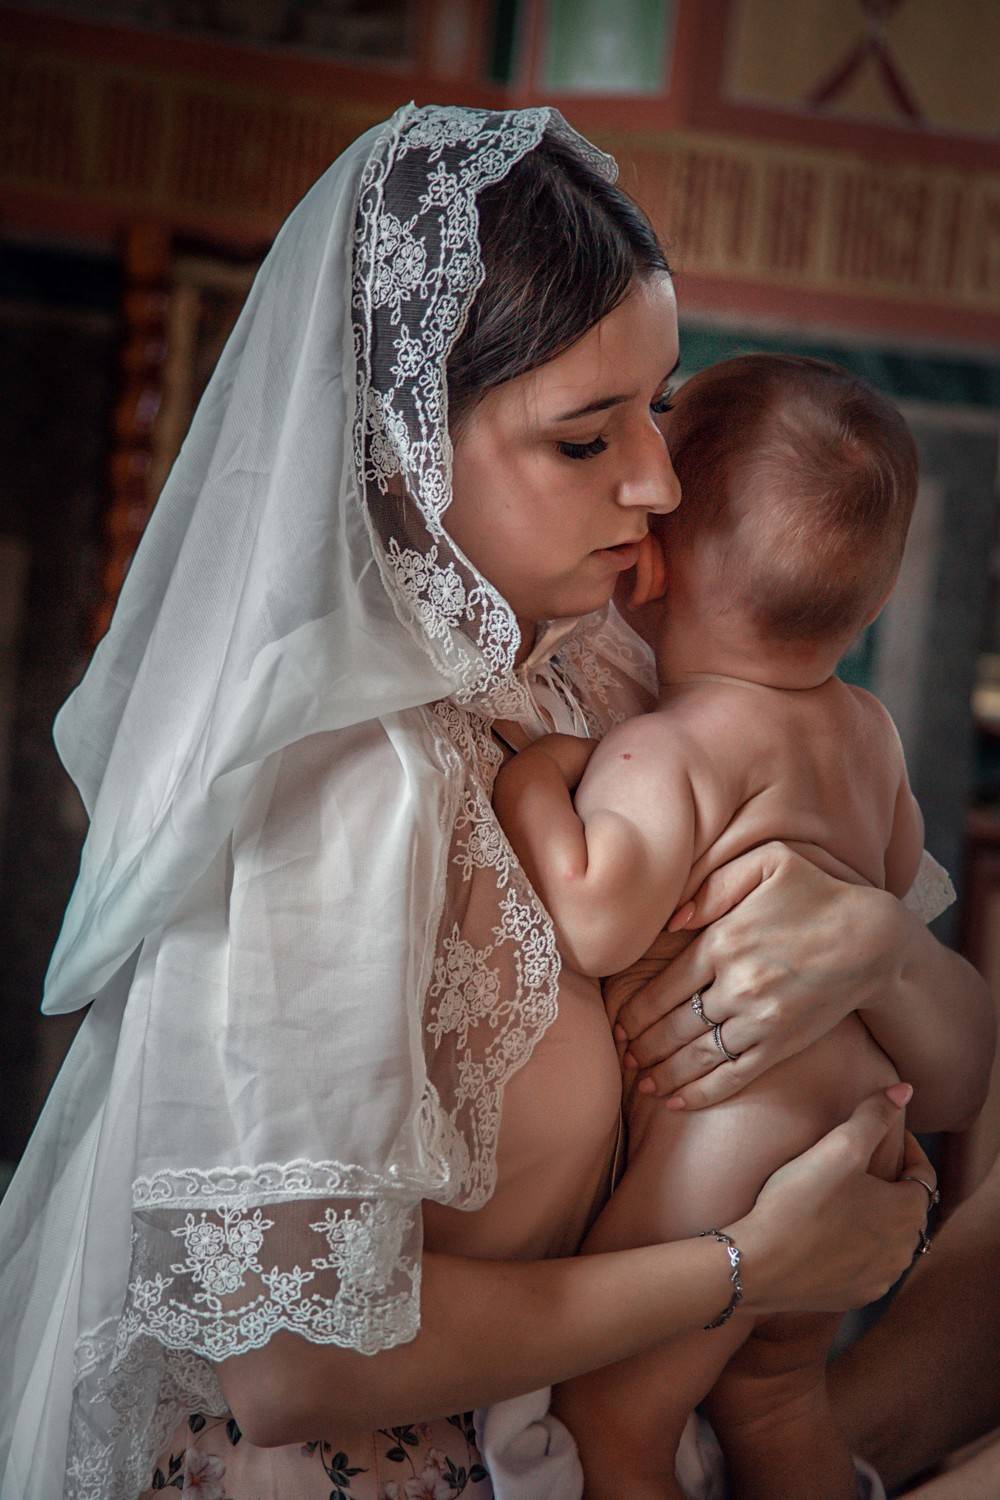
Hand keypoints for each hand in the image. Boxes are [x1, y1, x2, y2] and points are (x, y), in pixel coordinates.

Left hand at [615, 841, 904, 1106]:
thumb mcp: (766, 864)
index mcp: (723, 942)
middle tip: (621, 1057)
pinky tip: (677, 1102)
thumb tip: (670, 919)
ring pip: (697, 1055)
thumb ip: (712, 886)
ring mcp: (761, 1019)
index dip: (633, 1012)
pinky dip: (702, 1092)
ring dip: (663, 1073)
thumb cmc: (817, 894)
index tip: (616, 1025)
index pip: (662, 987)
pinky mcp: (783, 1043)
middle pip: (673, 1026)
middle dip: (642, 1046)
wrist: (874, 939)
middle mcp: (737, 985)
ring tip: (641, 1083)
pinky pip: (734, 1075)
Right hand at [729, 1086, 934, 1315]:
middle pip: (907, 1207)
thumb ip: (874, 1116)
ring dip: (875, 1217)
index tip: (879, 1136)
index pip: (923, 1173)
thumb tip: (905, 1090)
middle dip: (890, 1183)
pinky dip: (857, 1248)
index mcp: (908, 1213)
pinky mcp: (856, 1295)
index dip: (906, 1149)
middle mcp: (903, 1251)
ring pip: (889, 1238)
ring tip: (844, 1197)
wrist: (758, 1266)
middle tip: (859, 1164)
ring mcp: (880, 1279)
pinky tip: (831, 1234)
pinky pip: (867, 1265)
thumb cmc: (799, 1203)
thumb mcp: (839, 1147)